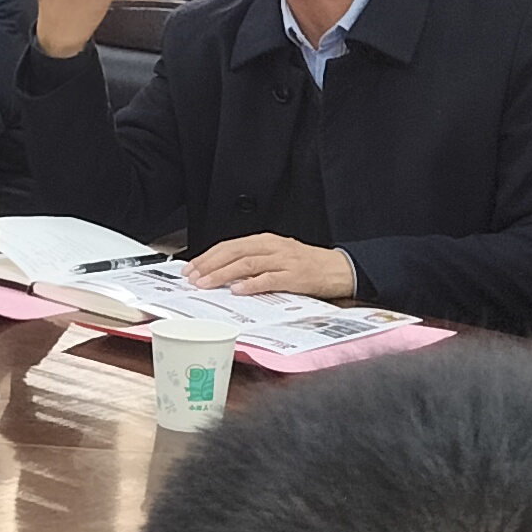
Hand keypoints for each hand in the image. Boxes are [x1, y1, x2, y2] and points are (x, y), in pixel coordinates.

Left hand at [184, 232, 355, 299]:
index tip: (191, 267)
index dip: (208, 256)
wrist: (341, 269)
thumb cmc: (308, 265)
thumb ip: (254, 263)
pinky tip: (237, 290)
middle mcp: (273, 247)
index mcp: (267, 241)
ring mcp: (284, 261)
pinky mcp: (295, 276)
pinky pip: (269, 279)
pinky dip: (251, 284)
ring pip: (247, 264)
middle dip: (209, 264)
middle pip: (234, 251)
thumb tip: (224, 275)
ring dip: (223, 274)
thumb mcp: (278, 257)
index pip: (230, 245)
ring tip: (206, 283)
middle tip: (192, 277)